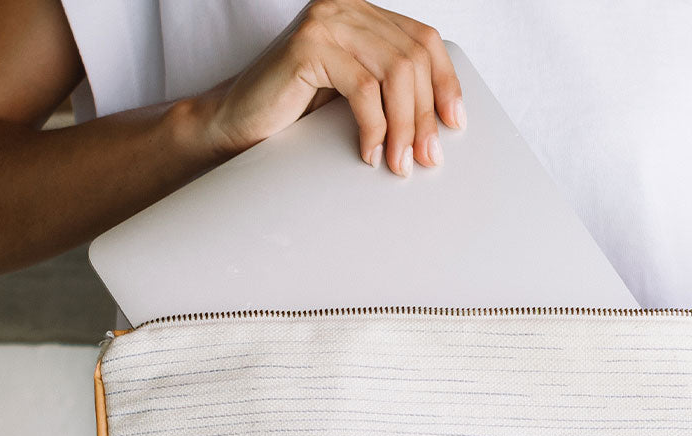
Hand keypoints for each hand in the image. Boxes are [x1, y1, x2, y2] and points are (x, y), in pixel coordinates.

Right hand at [201, 0, 464, 175]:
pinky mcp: (309, 46)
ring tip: (401, 163)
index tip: (455, 123)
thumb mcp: (354, 97)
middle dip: (425, 114)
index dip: (445, 82)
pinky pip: (363, 88)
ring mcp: (326, 21)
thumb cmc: (294, 116)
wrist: (236, 124)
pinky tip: (369, 152)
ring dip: (405, 125)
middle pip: (412, 57)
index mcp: (361, 14)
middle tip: (427, 158)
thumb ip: (388, 90)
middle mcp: (345, 7)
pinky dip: (374, 126)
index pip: (423, 40)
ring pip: (394, 72)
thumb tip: (439, 121)